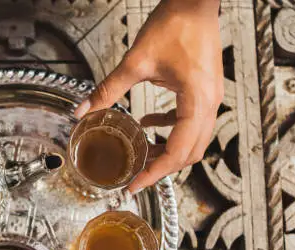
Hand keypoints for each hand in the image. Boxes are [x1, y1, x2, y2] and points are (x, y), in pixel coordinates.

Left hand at [75, 0, 223, 193]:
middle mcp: (210, 104)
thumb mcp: (135, 61)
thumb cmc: (175, 24)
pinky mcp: (205, 91)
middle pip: (190, 153)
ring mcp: (211, 98)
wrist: (196, 1)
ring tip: (141, 157)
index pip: (177, 151)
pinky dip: (169, 130)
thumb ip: (108, 90)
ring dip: (167, 151)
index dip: (155, 173)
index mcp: (197, 101)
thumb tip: (83, 111)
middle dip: (162, 168)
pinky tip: (147, 124)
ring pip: (193, 141)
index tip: (134, 185)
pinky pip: (191, 122)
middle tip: (136, 176)